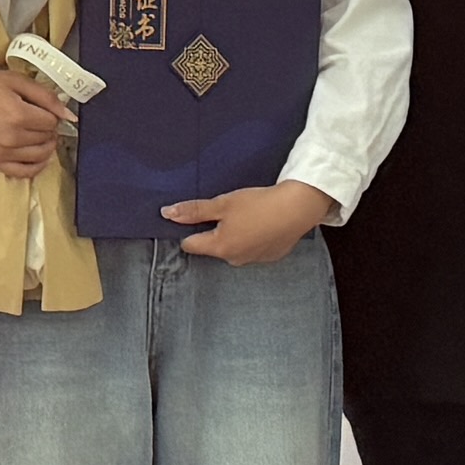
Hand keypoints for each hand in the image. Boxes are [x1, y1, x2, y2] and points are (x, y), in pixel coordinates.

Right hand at [0, 64, 69, 180]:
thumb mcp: (16, 81)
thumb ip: (46, 96)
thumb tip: (70, 115)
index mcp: (18, 114)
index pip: (51, 122)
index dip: (51, 114)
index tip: (43, 109)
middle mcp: (11, 138)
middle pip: (47, 138)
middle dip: (48, 128)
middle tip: (38, 119)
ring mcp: (2, 153)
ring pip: (40, 155)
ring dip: (45, 145)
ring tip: (37, 134)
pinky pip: (25, 172)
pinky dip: (36, 165)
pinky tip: (36, 154)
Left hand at [166, 179, 339, 266]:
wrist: (297, 208)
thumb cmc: (258, 205)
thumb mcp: (222, 203)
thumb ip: (194, 211)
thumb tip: (166, 214)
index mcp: (220, 247)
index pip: (190, 245)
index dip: (188, 230)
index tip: (192, 217)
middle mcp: (234, 259)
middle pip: (213, 246)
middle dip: (214, 231)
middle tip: (225, 210)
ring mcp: (254, 260)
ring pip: (234, 247)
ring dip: (234, 234)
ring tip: (246, 214)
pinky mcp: (271, 256)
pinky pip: (252, 248)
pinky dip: (253, 237)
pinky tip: (261, 223)